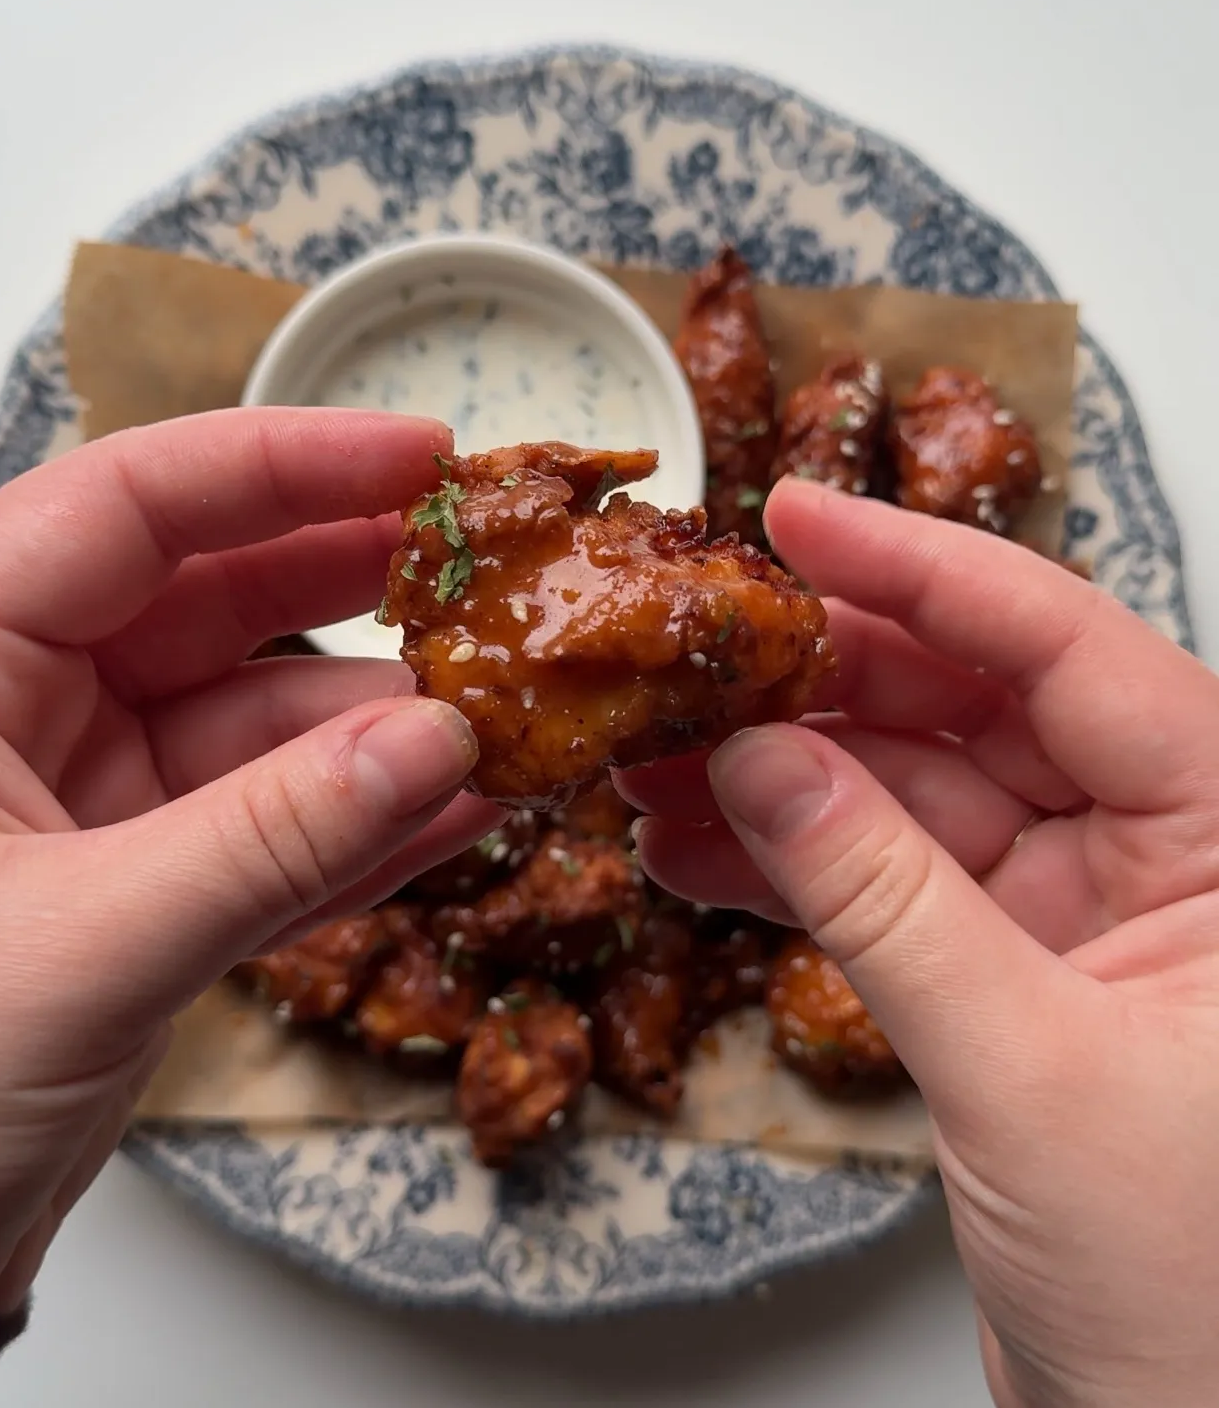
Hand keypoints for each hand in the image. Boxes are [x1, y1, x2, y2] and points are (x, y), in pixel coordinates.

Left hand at [0, 408, 501, 1313]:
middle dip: (357, 589)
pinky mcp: (144, 892)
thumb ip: (268, 842)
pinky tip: (465, 812)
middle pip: (213, 600)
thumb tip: (439, 742)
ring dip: (384, 736)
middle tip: (490, 575)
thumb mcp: (80, 948)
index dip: (279, 466)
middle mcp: (19, 714)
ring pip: (263, 730)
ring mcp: (91, 804)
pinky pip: (273, 836)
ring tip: (510, 725)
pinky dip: (364, 831)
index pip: (124, 508)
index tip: (418, 457)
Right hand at [622, 480, 1218, 1407]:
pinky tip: (690, 853)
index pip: (1065, 648)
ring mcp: (1076, 915)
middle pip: (967, 709)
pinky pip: (883, 891)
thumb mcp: (1028, 1067)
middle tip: (688, 657)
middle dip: (816, 686)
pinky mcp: (1005, 979)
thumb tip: (761, 765)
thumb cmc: (1201, 1298)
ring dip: (777, 784)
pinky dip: (787, 875)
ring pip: (906, 801)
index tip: (796, 519)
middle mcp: (1162, 852)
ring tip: (652, 762)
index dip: (922, 570)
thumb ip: (884, 901)